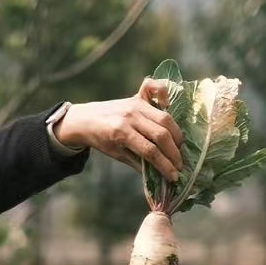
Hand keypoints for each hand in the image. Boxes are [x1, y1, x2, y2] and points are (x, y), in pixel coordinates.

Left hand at [57, 79, 184, 184]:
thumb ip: (137, 163)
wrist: (85, 119)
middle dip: (174, 153)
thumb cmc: (100, 139)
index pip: (150, 151)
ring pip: (164, 118)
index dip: (165, 166)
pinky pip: (155, 88)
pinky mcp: (138, 97)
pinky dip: (165, 93)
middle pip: (160, 135)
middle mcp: (130, 117)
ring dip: (176, 135)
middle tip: (180, 165)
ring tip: (178, 148)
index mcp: (121, 133)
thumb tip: (159, 175)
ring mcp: (135, 104)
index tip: (174, 176)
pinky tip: (169, 106)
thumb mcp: (116, 155)